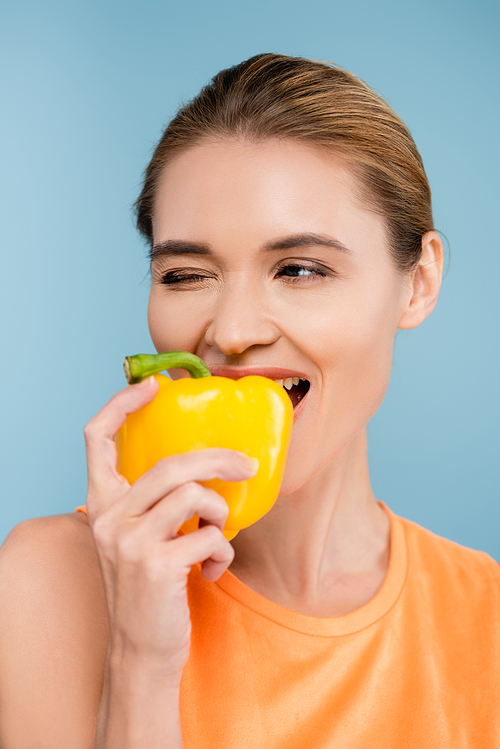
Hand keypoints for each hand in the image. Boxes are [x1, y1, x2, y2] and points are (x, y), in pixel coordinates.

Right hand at [84, 377, 257, 685]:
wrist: (140, 650)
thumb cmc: (149, 588)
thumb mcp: (139, 538)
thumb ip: (155, 504)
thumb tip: (208, 468)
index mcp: (103, 504)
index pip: (96, 438)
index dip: (122, 404)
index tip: (154, 387)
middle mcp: (110, 518)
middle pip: (170, 464)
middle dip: (218, 460)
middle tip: (247, 467)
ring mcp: (131, 541)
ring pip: (194, 494)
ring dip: (220, 513)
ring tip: (219, 535)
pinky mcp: (158, 565)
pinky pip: (210, 536)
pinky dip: (223, 550)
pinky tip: (213, 570)